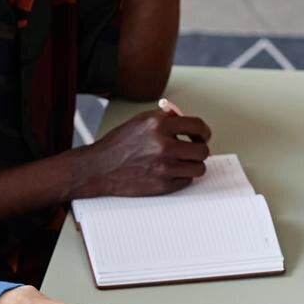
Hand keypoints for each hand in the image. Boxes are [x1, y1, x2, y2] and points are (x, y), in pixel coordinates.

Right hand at [71, 109, 210, 198]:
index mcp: (159, 125)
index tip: (203, 135)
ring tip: (183, 162)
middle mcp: (163, 145)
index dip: (204, 132)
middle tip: (194, 150)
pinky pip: (186, 181)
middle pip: (202, 150)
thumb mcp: (140, 121)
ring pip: (198, 168)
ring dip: (193, 165)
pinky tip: (169, 172)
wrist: (99, 167)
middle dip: (200, 150)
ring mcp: (164, 167)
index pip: (197, 126)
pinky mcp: (162, 185)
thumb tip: (185, 119)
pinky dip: (181, 177)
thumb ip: (165, 118)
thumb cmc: (118, 144)